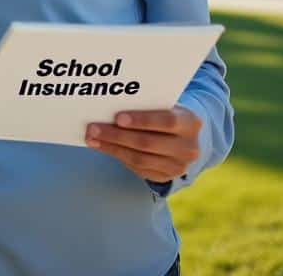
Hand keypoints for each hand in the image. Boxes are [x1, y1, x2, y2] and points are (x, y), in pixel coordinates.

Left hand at [85, 106, 201, 182]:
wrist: (184, 137)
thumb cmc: (165, 114)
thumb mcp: (164, 107)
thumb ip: (145, 106)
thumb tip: (108, 107)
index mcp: (190, 123)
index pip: (166, 121)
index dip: (142, 120)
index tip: (118, 117)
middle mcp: (188, 148)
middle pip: (148, 143)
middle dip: (117, 135)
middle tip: (93, 128)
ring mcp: (178, 166)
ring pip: (139, 158)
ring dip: (112, 147)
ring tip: (92, 138)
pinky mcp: (164, 177)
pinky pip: (137, 168)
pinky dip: (117, 156)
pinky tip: (102, 146)